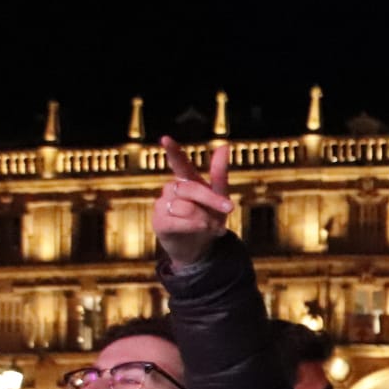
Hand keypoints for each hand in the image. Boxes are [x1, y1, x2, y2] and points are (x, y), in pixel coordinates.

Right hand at [154, 136, 232, 267]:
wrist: (202, 249)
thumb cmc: (210, 220)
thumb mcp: (220, 198)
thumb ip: (220, 174)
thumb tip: (224, 146)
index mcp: (187, 181)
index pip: (178, 163)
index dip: (173, 151)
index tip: (165, 139)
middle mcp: (172, 190)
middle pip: (190, 188)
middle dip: (211, 200)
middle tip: (229, 209)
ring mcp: (162, 205)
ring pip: (186, 207)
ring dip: (205, 219)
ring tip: (211, 227)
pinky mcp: (159, 222)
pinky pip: (177, 221)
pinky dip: (195, 227)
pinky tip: (203, 230)